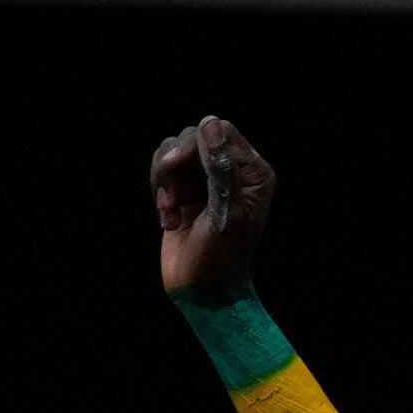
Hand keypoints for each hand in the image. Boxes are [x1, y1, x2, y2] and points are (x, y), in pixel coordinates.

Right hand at [147, 114, 280, 300]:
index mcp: (254, 173)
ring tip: (170, 213)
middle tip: (171, 198)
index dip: (194, 143)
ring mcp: (206, 180)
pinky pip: (161, 171)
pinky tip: (167, 220)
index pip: (221, 131)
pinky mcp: (184, 191)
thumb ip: (219, 167)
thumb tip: (211, 124)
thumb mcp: (224, 210)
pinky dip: (159, 192)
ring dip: (164, 182)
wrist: (203, 288)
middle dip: (174, 165)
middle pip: (193, 137)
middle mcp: (233, 171)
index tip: (173, 165)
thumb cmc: (221, 254)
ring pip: (171, 152)